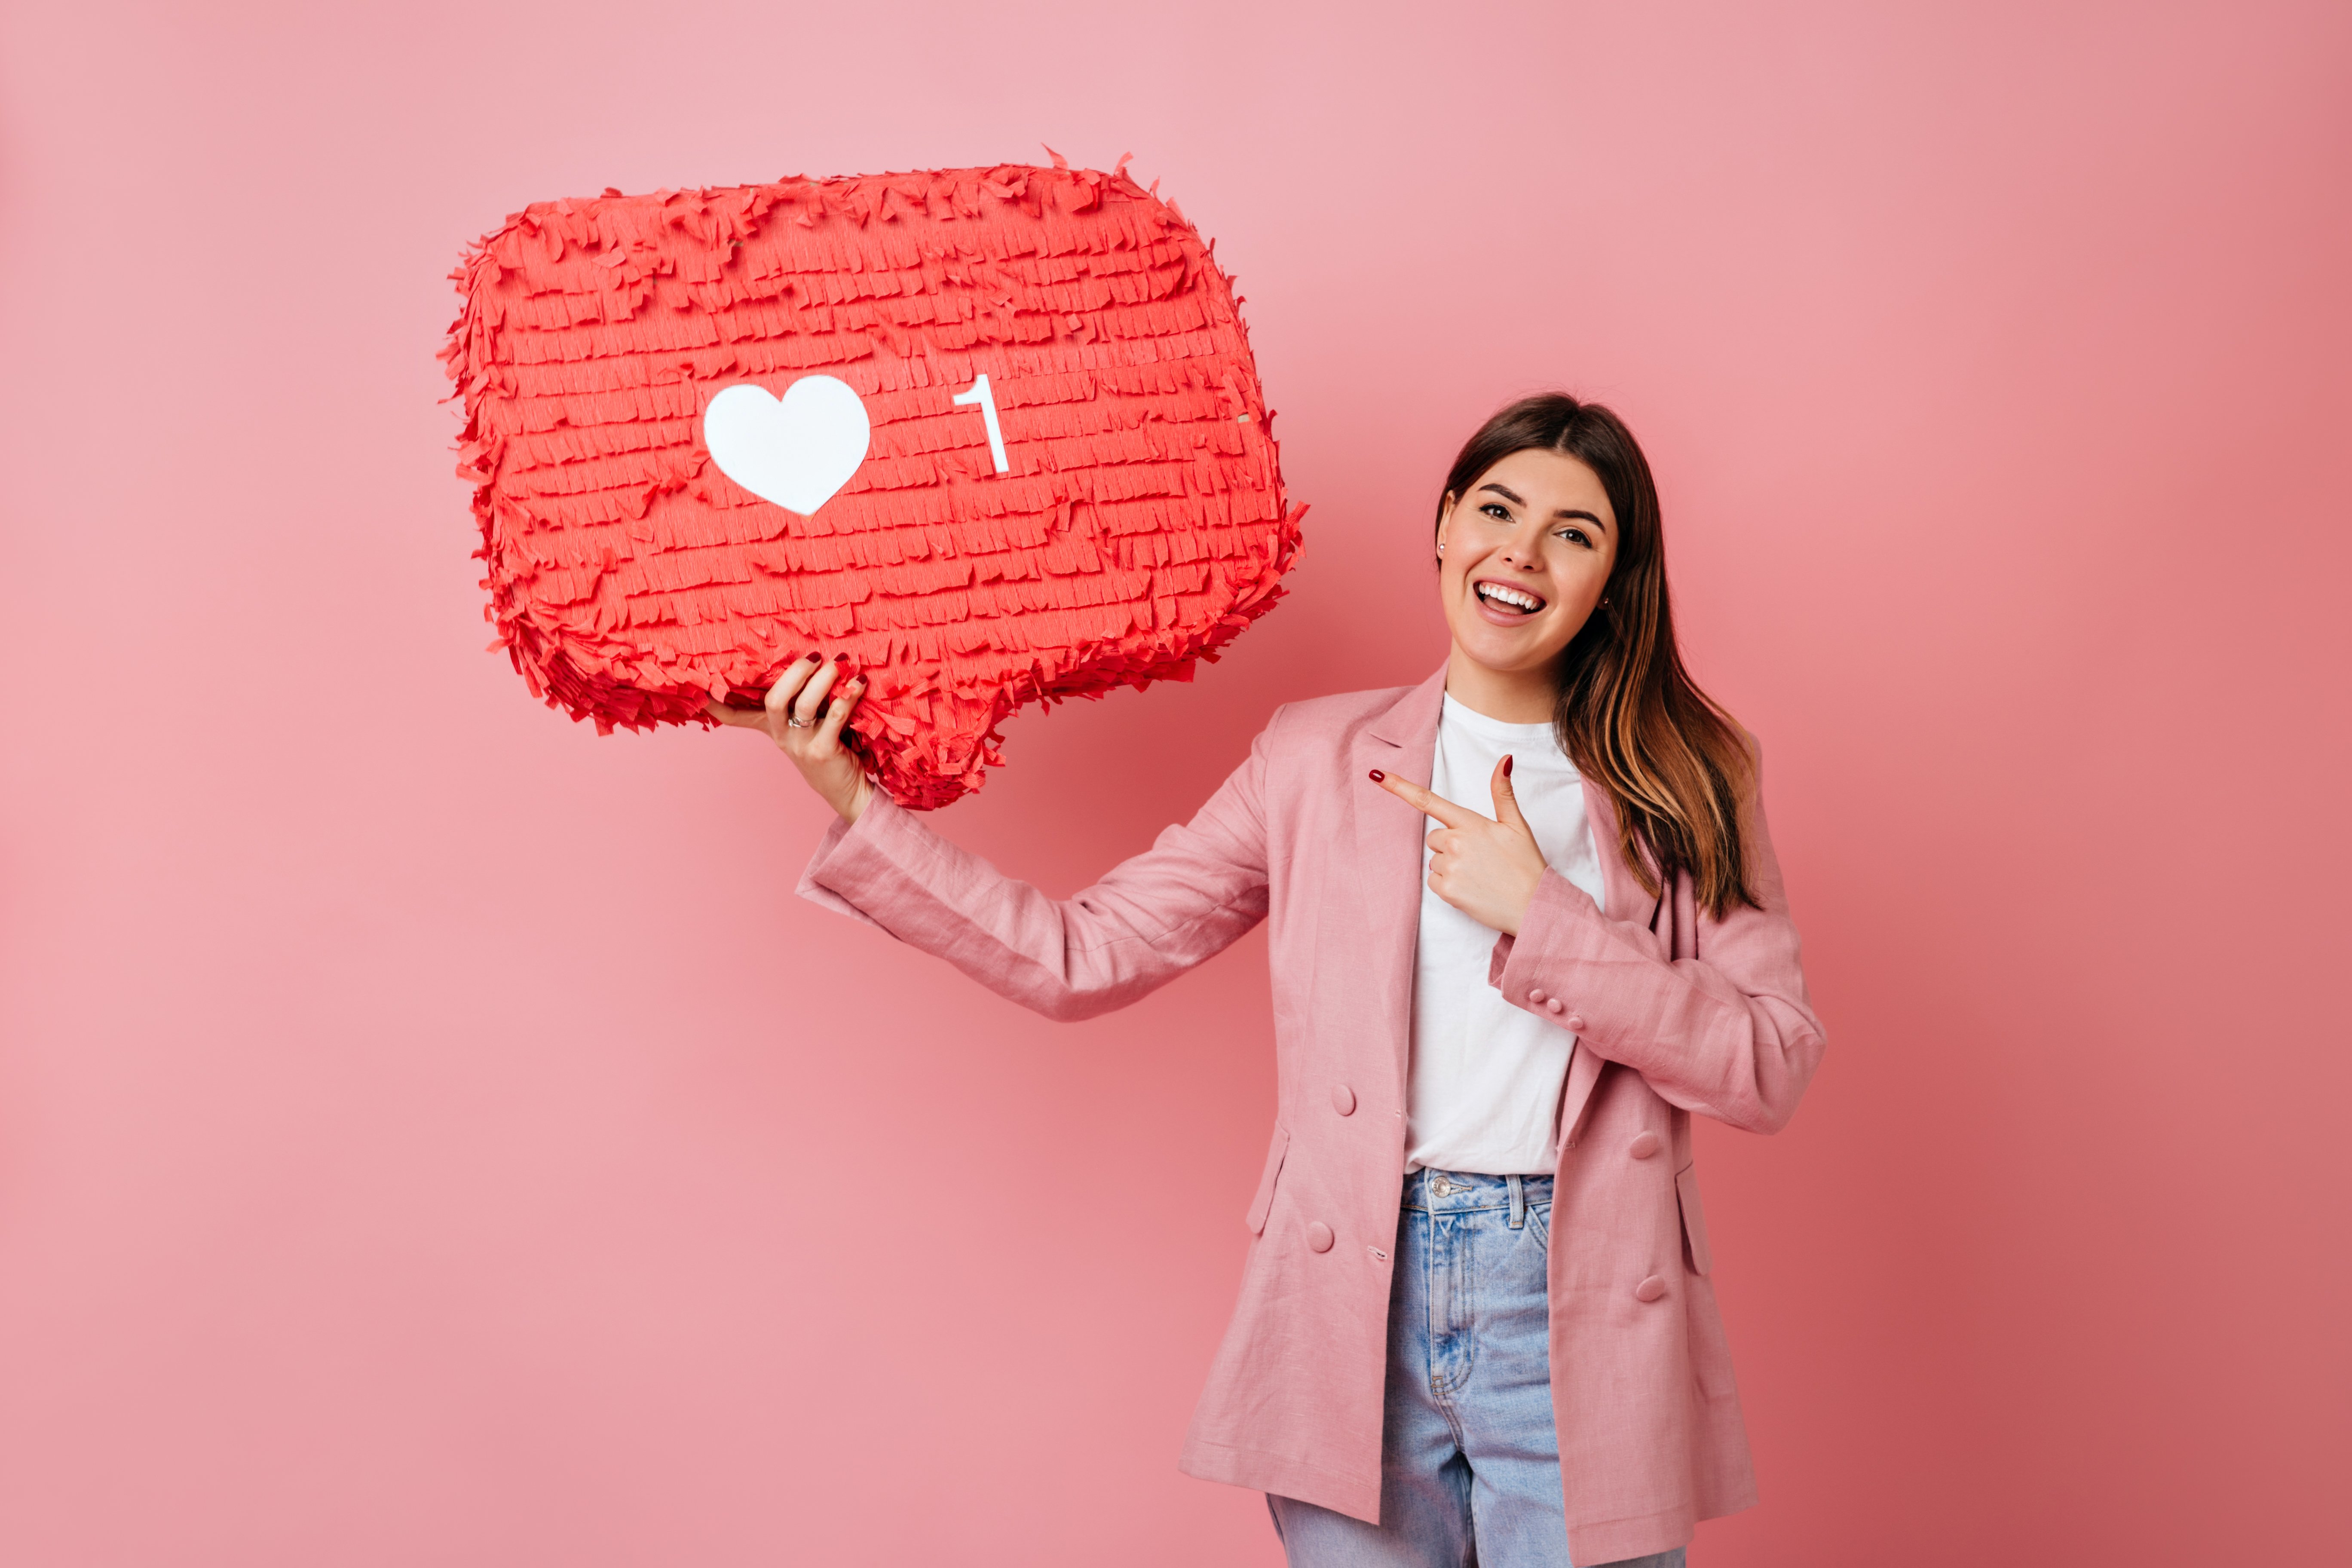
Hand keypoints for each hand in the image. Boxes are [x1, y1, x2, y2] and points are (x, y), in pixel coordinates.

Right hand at [705, 652, 875, 821]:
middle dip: (794, 673)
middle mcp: (782, 736)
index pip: (736, 716)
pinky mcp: (823, 751)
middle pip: (774, 700)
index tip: (698, 689)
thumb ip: (803, 700)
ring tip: (841, 662)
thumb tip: (812, 661)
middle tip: (814, 656)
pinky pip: (835, 716)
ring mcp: (801, 745)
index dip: (716, 704)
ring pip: (804, 705)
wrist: (846, 791)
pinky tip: (859, 683)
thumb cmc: (829, 747)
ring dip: (824, 679)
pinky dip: (849, 696)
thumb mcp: (807, 725)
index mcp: (772, 728)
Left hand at [1371, 756, 1545, 935]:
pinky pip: (1434, 881)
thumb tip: (1503, 760)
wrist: (1533, 905)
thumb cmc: (1526, 865)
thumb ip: (1502, 793)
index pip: (1429, 801)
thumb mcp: (1516, 825)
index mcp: (1471, 824)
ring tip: (1478, 874)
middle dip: (1450, 844)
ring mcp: (1450, 867)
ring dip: (1450, 865)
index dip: (1400, 787)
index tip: (1377, 775)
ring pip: (1434, 860)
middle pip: (1434, 837)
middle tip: (1479, 857)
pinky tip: (1471, 887)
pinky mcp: (1446, 890)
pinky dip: (1448, 885)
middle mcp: (1456, 843)